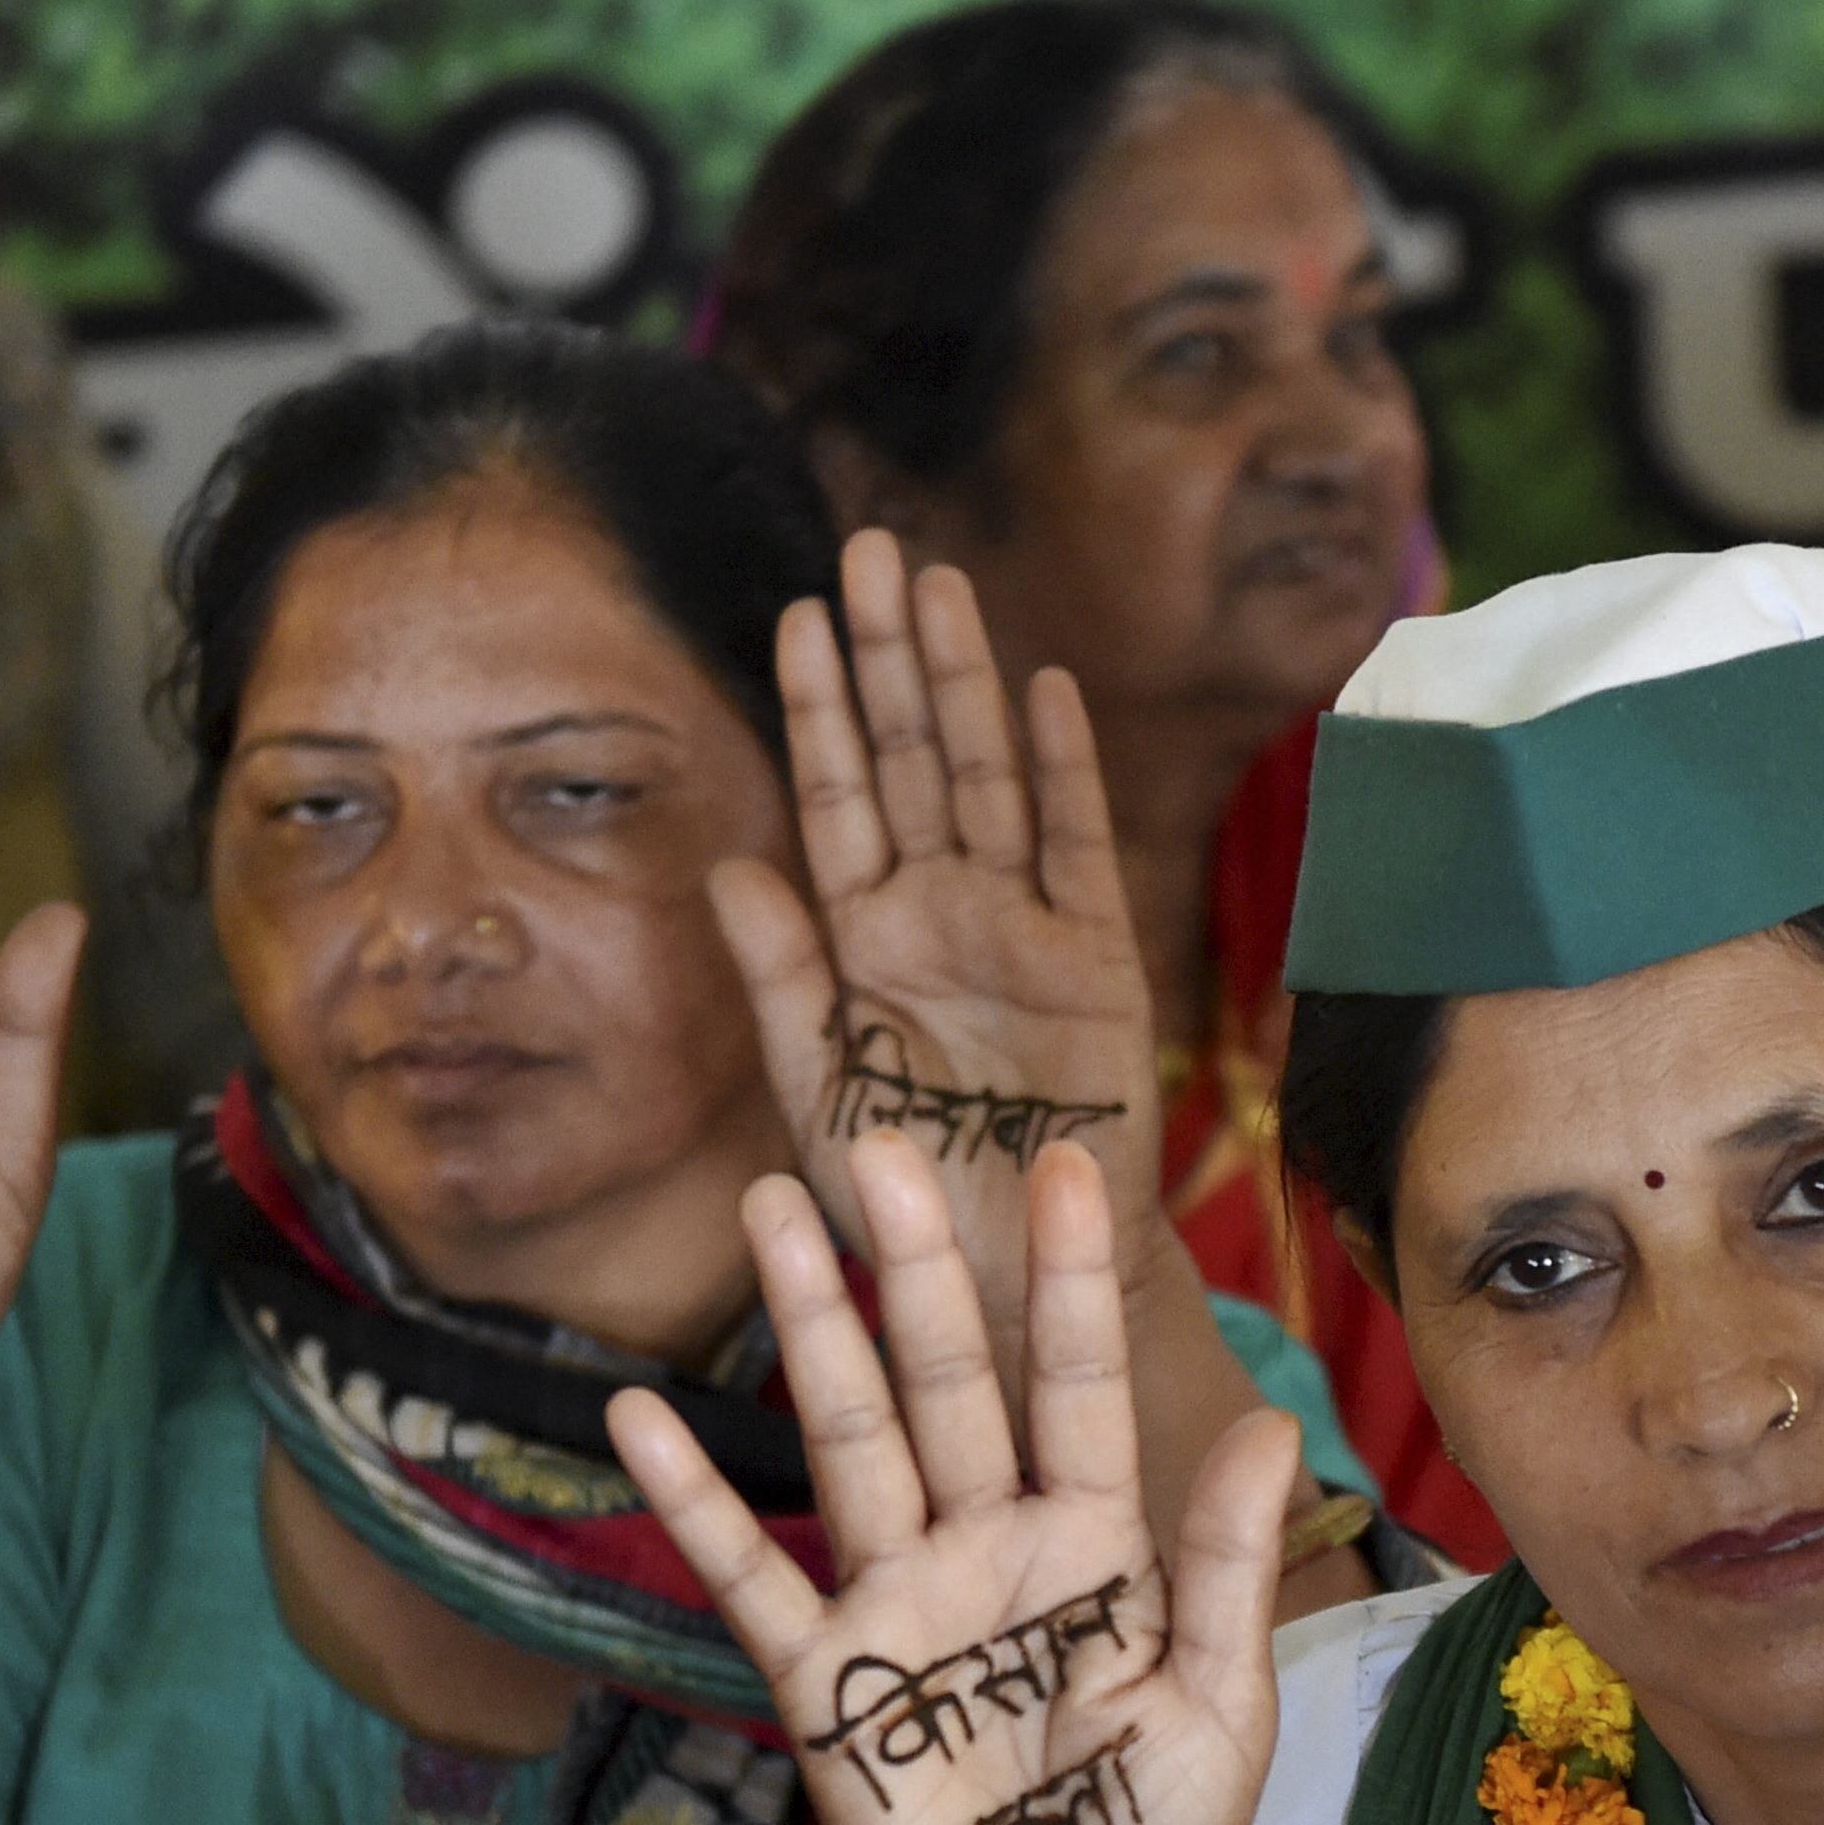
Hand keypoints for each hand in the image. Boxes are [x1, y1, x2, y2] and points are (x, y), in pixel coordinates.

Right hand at [608, 1136, 1297, 1824]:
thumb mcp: (1222, 1713)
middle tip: (878, 1147)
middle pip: (946, 1384)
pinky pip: (751, 1578)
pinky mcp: (825, 1683)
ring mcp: (897, 1607)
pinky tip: (640, 1414)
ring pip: (849, 1442)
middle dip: (915, 1268)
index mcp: (1096, 1550)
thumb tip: (1270, 1426)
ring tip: (767, 1212)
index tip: (1063, 1168)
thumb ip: (1230, 1572)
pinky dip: (694, 1502)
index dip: (1067, 1284)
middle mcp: (987, 1552)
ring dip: (808, 1332)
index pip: (1077, 1388)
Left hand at [715, 531, 1163, 1424]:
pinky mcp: (1095, 962)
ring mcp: (1020, 930)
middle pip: (908, 759)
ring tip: (941, 587)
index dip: (815, 706)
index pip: (832, 796)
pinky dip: (1062, 771)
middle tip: (871, 547)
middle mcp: (938, 916)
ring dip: (964, 684)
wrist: (1013, 1277)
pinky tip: (1043, 691)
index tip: (794, 611)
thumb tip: (728, 860)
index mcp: (861, 941)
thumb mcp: (817, 1093)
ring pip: (986, 778)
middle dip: (890, 656)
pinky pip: (1076, 846)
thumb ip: (778, 977)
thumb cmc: (907, 1201)